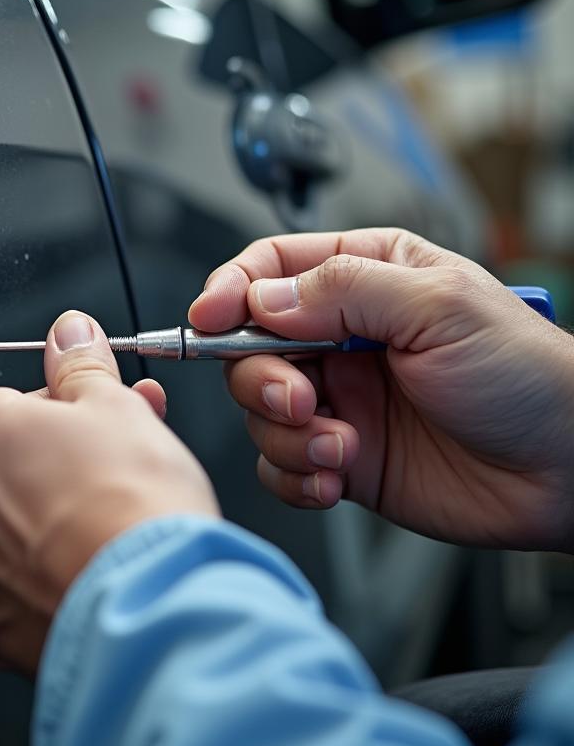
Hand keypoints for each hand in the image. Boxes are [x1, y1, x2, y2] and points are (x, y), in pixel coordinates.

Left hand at [0, 311, 217, 675]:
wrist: (150, 602)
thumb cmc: (134, 501)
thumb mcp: (116, 407)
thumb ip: (80, 365)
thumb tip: (68, 331)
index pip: (11, 407)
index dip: (63, 417)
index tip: (99, 430)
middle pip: (6, 469)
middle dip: (56, 466)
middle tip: (114, 474)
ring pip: (6, 530)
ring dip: (46, 523)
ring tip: (106, 529)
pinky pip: (11, 590)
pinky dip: (42, 582)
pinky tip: (86, 574)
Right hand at [189, 228, 573, 551]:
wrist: (568, 471)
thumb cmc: (526, 376)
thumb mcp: (440, 307)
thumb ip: (343, 291)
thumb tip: (261, 299)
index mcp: (365, 279)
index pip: (269, 268)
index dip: (229, 291)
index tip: (208, 319)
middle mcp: (342, 337)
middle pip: (248, 346)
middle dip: (261, 378)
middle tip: (301, 399)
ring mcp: (340, 399)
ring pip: (259, 410)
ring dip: (287, 435)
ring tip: (342, 446)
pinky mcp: (342, 455)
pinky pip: (281, 465)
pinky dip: (296, 476)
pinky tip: (337, 476)